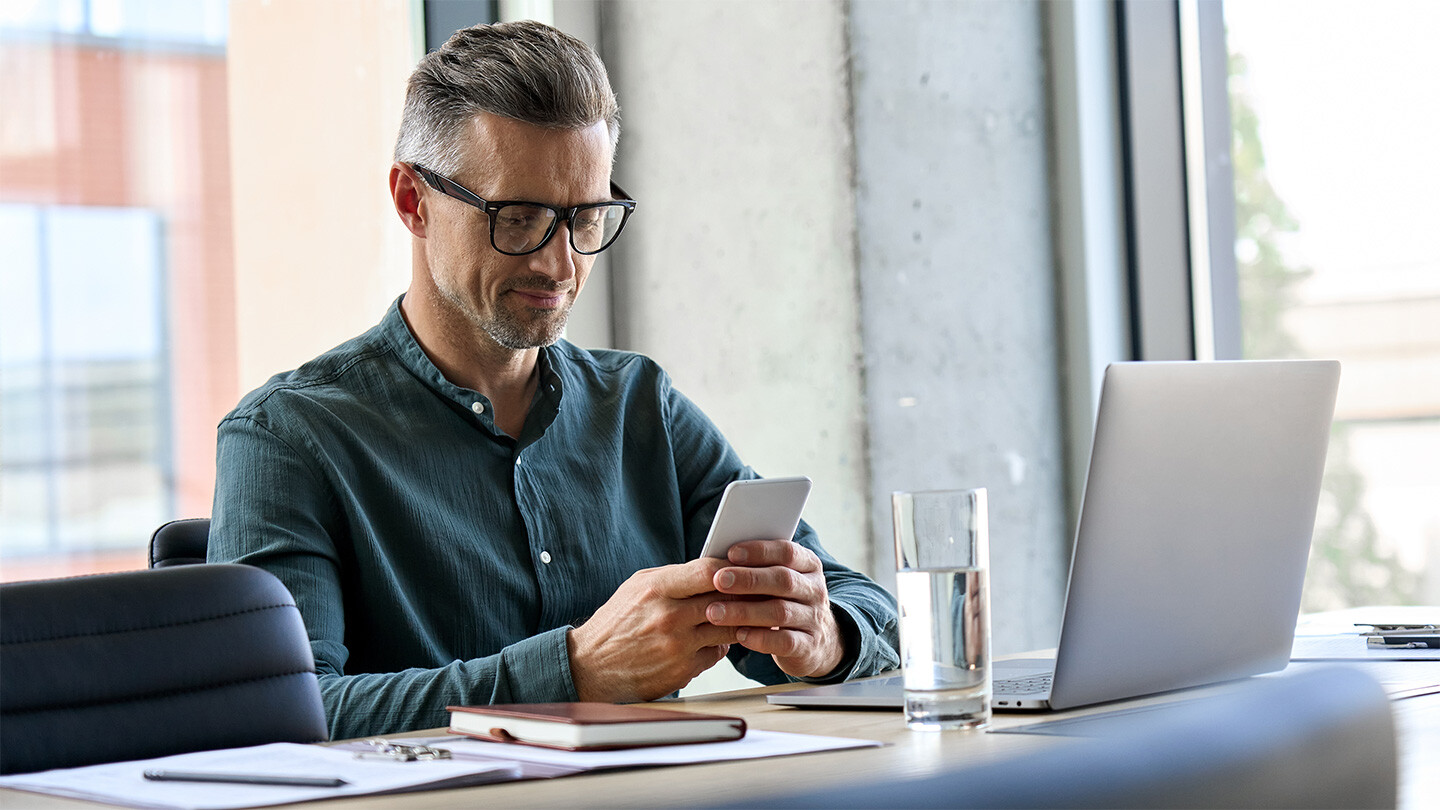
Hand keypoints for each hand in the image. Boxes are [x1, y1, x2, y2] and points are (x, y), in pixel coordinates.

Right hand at [568, 559, 737, 701]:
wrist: (590, 666)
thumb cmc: (617, 623)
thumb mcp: (638, 587)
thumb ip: (675, 577)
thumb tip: (714, 569)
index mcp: (657, 589)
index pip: (708, 571)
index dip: (732, 568)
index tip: (743, 567)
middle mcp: (669, 617)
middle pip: (726, 599)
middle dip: (744, 594)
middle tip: (757, 590)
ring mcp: (678, 646)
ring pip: (728, 628)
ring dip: (739, 621)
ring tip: (744, 614)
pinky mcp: (683, 670)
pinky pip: (717, 652)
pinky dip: (720, 644)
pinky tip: (715, 637)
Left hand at [704, 540, 845, 679]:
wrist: (816, 641)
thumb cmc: (784, 602)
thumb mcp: (778, 580)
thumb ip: (757, 568)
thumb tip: (719, 560)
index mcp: (808, 565)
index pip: (787, 552)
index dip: (760, 551)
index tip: (731, 553)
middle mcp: (815, 589)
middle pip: (783, 580)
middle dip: (748, 579)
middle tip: (718, 580)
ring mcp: (814, 619)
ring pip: (781, 612)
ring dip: (745, 611)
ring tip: (715, 612)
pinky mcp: (809, 646)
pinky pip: (785, 642)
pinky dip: (760, 639)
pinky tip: (739, 635)